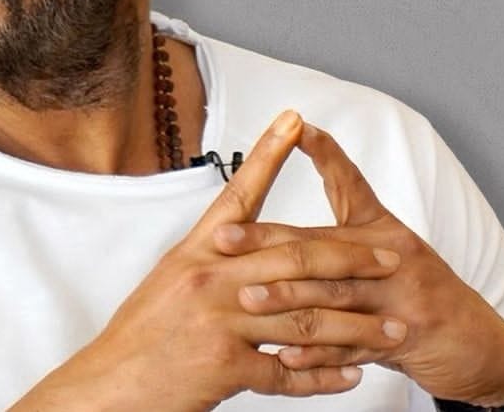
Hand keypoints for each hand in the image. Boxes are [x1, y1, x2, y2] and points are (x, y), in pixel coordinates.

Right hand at [10, 112, 403, 411]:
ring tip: (392, 330)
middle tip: (390, 258)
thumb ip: (210, 261)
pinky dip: (324, 375)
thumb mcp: (169, 281)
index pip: (238, 192)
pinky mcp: (224, 366)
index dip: (267, 154)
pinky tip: (351, 373)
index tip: (293, 120)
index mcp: (195, 251)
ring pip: (305, 319)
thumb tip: (242, 243)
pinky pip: (288, 372)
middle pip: (294, 258)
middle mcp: (209, 278)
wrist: (110, 383)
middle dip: (350, 258)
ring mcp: (218, 321)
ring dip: (356, 326)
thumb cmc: (140, 334)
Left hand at [218, 123, 503, 407]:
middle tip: (222, 239)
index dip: (323, 154)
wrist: (474, 342)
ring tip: (246, 297)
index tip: (294, 130)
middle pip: (322, 244)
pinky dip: (317, 353)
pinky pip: (350, 347)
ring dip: (286, 297)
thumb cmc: (417, 285)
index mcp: (382, 228)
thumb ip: (339, 212)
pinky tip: (285, 354)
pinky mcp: (401, 340)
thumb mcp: (384, 241)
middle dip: (267, 241)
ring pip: (333, 295)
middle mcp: (392, 256)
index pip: (348, 184)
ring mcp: (397, 299)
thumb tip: (295, 169)